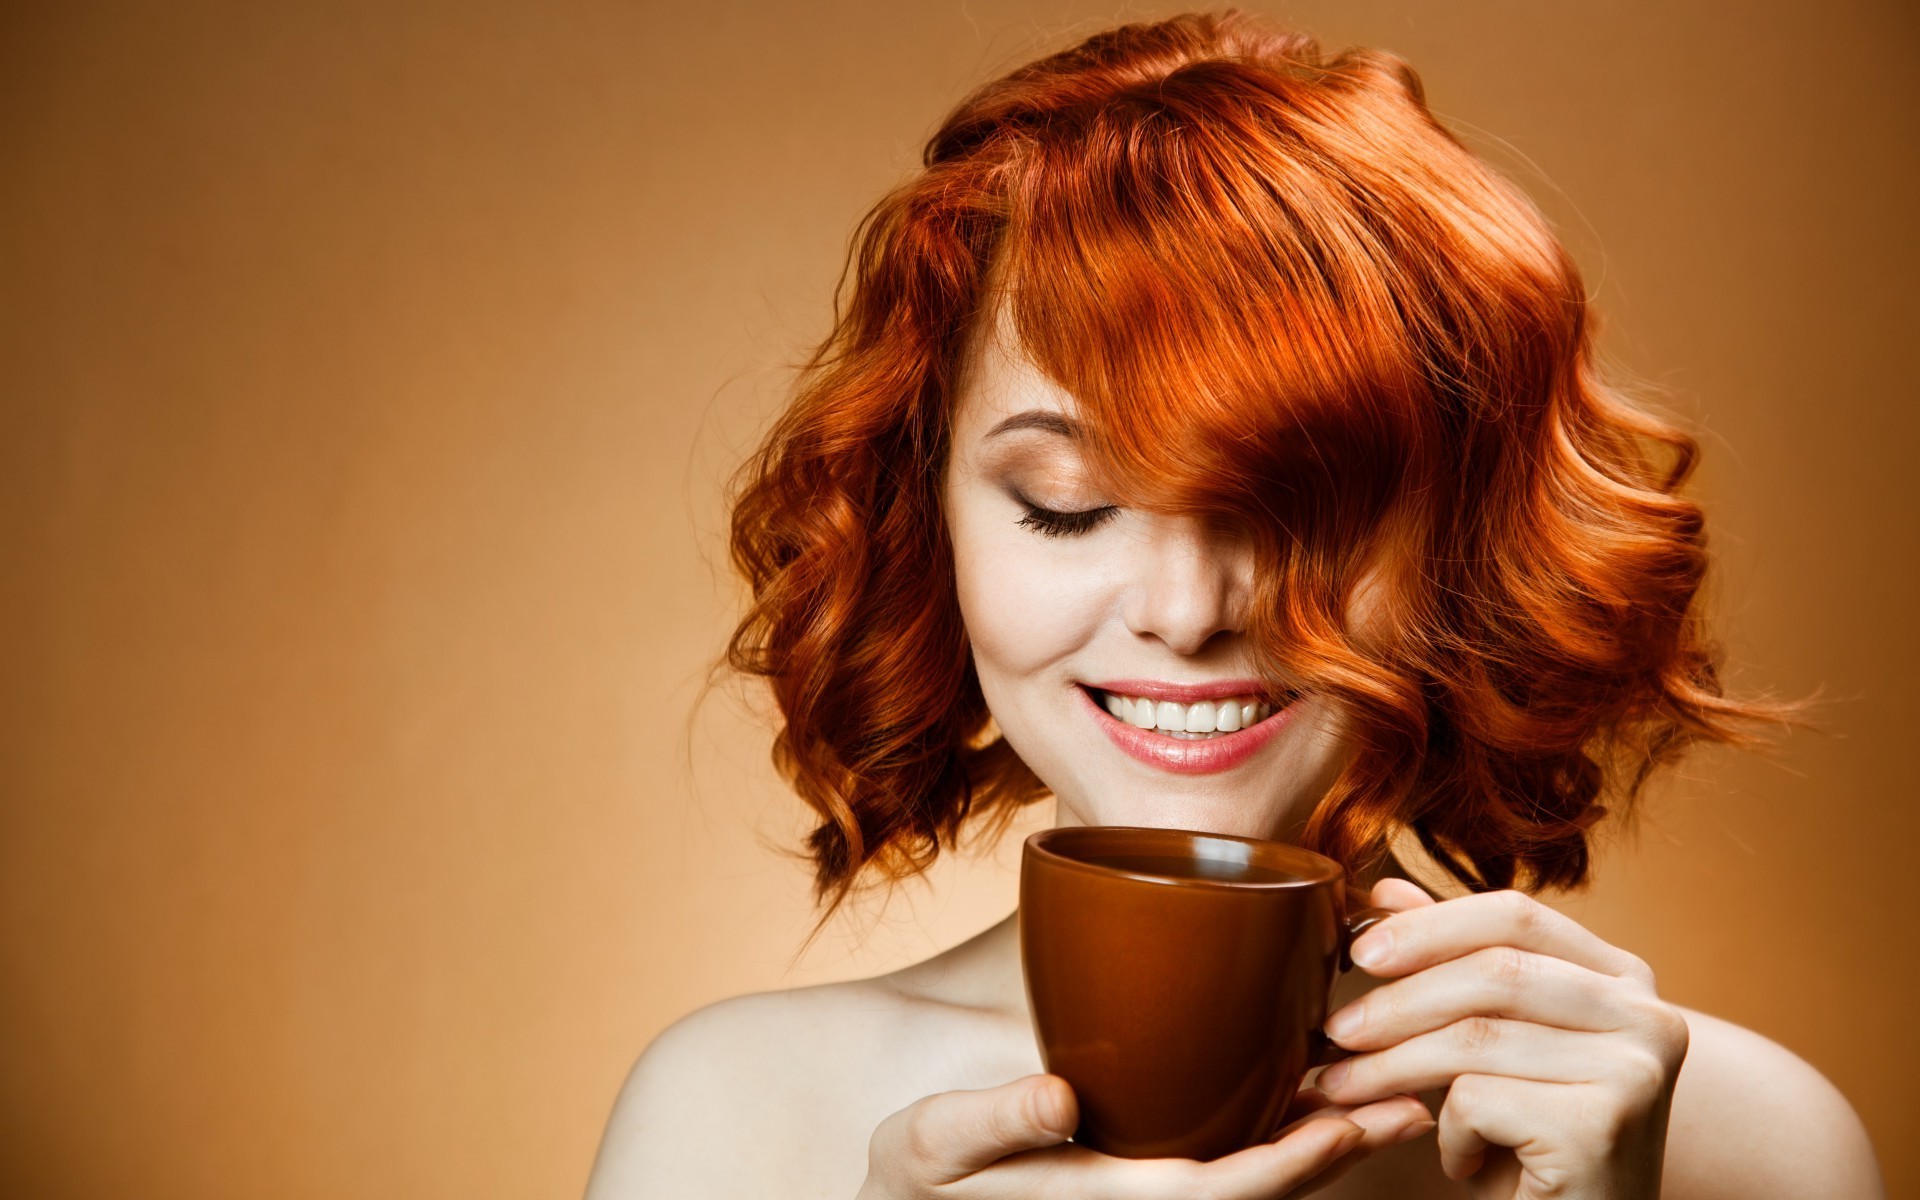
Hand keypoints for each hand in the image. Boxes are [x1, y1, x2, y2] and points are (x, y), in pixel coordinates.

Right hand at [855, 1071, 1431, 1198]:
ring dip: (1328, 1136)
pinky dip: (1284, 1127)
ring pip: (1259, 1172)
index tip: (1342, 1122)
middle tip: (1414, 1100)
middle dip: (1339, 1149)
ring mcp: (1151, 1189)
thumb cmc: (919, 1178)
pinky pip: (1231, 1156)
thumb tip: (1057, 1096)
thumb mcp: (932, 1146)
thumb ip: (992, 1122)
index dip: (1285, 1163)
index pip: (1215, 1190)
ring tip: (1398, 1094)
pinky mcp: (1147, 1169)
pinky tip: (1317, 1086)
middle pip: (1262, 1187)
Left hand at [1317, 879, 1690, 1198]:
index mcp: (1623, 977)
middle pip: (1493, 972)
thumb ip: (1451, 965)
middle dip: (1396, 1001)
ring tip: (1345, 1090)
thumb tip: (1386, 892)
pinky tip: (1458, 1157)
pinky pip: (1479, 1099)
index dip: (1429, 926)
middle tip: (1334, 1032)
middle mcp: (1649, 1014)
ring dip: (1390, 1066)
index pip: (1516, 916)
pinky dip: (1446, 1130)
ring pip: (1475, 1037)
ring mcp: (1635, 1069)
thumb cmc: (1533, 1142)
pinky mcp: (1603, 1126)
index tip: (1358, 950)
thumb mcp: (1491, 1045)